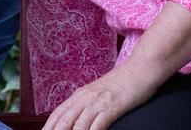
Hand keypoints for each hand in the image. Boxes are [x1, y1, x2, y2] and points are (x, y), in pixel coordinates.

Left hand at [41, 63, 157, 129]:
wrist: (142, 67)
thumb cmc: (123, 82)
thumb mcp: (100, 92)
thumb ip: (87, 104)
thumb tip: (77, 119)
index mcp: (80, 95)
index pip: (58, 114)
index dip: (48, 127)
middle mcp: (85, 98)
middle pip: (63, 121)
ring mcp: (98, 102)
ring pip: (78, 125)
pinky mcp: (113, 106)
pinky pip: (98, 124)